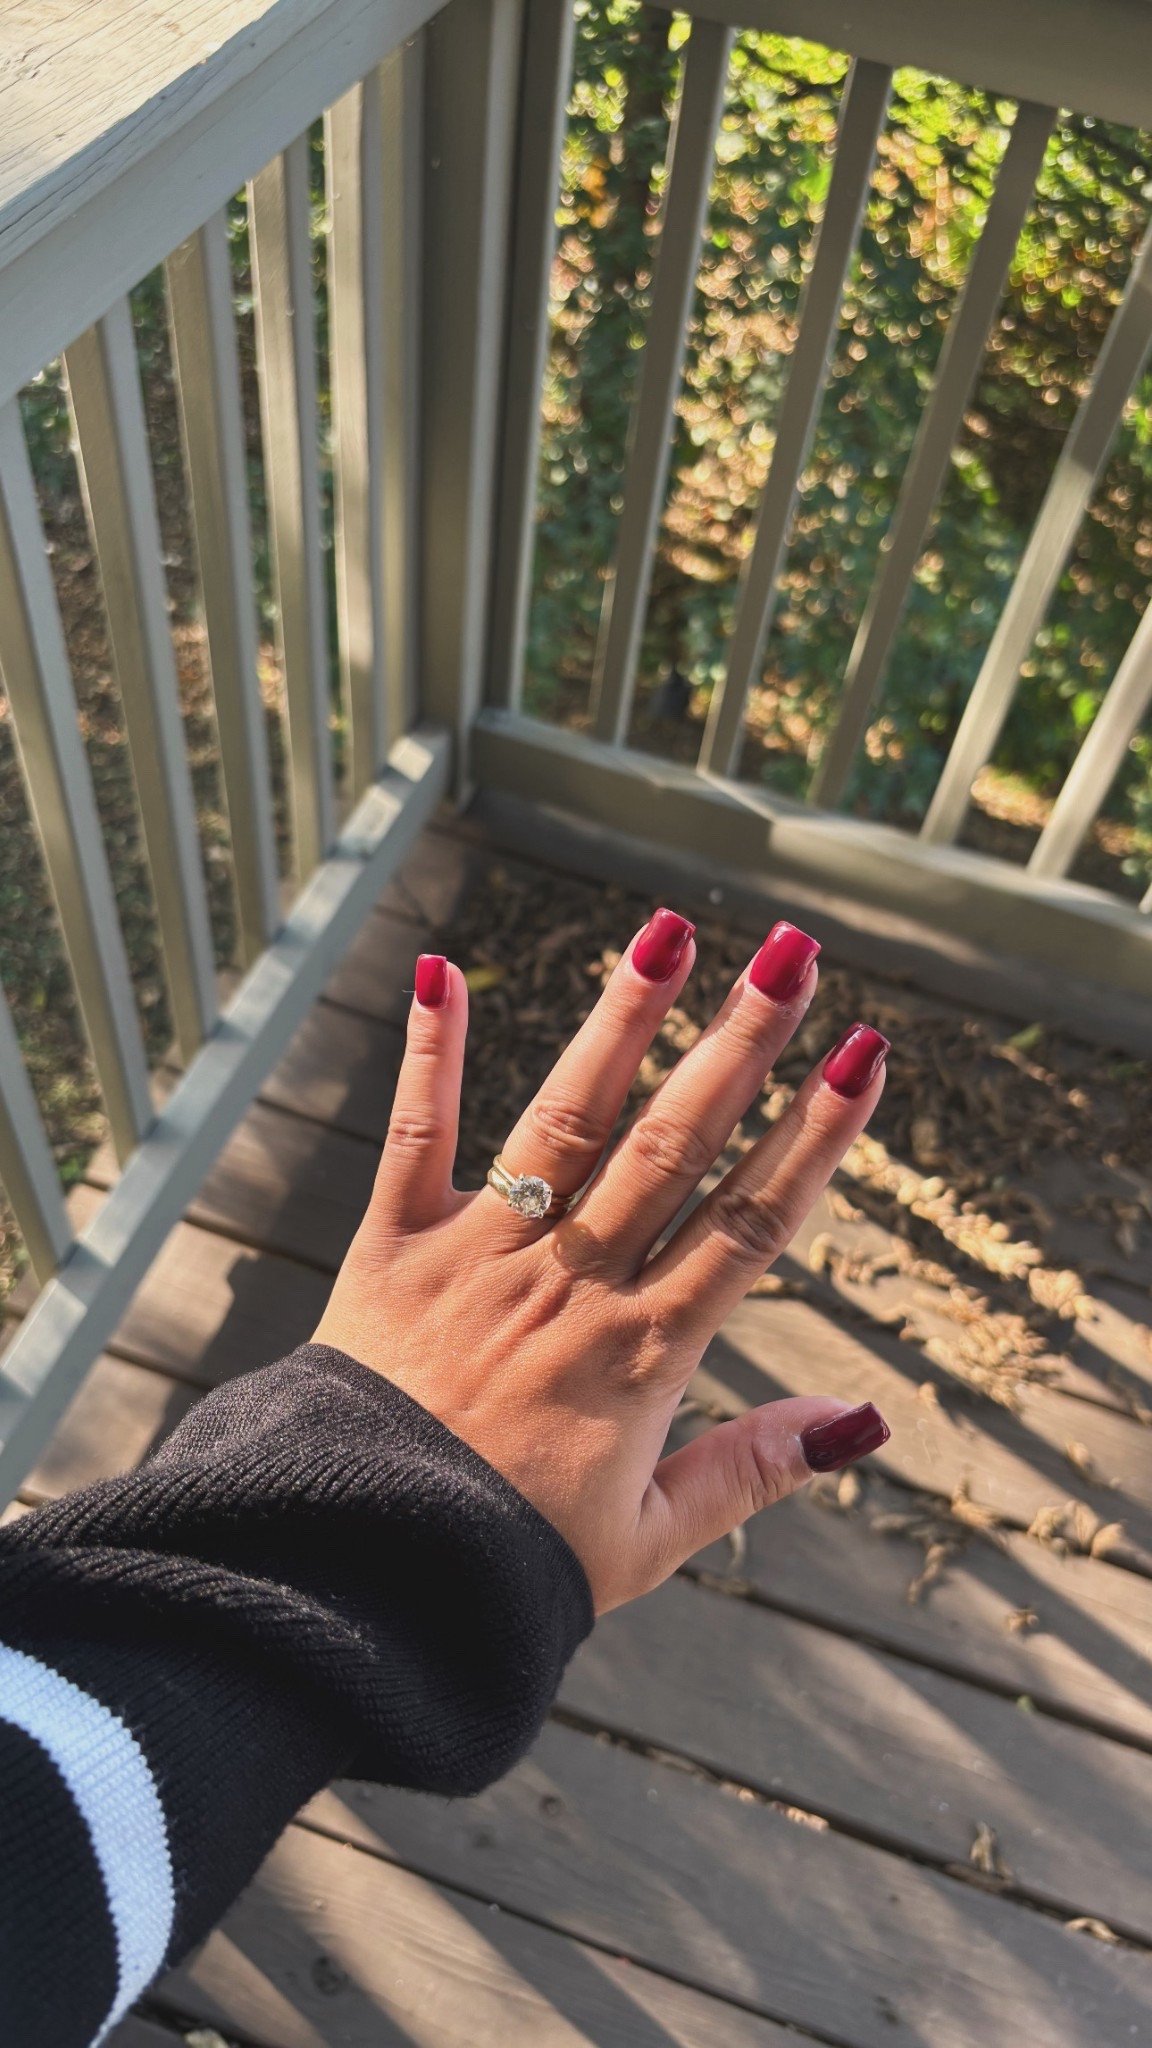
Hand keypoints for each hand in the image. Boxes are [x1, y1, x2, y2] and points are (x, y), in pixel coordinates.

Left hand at [314, 910, 890, 1611]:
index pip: (751, 1222)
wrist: (360, 1578)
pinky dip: (428, 1054)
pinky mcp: (391, 1248)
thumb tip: (866, 1418)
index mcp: (643, 1353)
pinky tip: (439, 970)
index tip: (865, 1055)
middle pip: (673, 1146)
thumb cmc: (510, 1567)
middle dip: (740, 1046)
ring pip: (566, 1120)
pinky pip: (416, 1137)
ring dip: (622, 1022)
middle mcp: (571, 1285)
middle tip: (793, 956)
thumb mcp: (651, 1540)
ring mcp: (481, 1256)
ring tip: (670, 931)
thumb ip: (755, 1469)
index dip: (815, 1135)